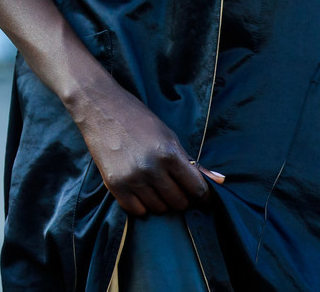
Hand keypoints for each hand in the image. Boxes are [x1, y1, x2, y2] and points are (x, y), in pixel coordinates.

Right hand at [68, 77, 225, 215]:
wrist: (102, 109)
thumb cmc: (138, 119)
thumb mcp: (169, 135)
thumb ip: (190, 161)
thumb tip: (218, 181)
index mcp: (169, 153)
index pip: (196, 188)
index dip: (202, 196)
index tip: (202, 198)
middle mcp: (152, 169)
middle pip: (179, 202)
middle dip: (182, 197)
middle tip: (176, 188)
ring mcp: (132, 179)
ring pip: (159, 208)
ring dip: (162, 201)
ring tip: (157, 186)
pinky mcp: (115, 185)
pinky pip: (137, 211)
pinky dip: (143, 205)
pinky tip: (142, 191)